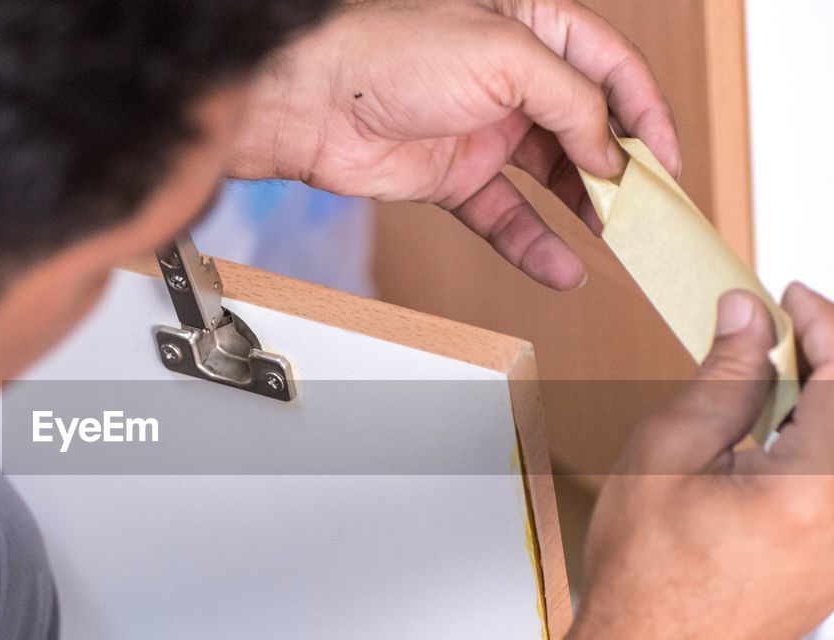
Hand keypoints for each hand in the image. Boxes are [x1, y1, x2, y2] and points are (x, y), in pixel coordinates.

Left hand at [230, 0, 679, 290]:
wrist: (314, 101)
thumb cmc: (392, 52)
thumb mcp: (506, 56)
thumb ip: (571, 100)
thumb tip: (611, 151)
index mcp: (533, 28)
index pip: (612, 68)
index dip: (648, 113)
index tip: (669, 161)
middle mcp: (513, 79)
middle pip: (587, 127)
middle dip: (622, 169)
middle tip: (650, 209)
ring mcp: (483, 131)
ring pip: (550, 177)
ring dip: (585, 211)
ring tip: (617, 242)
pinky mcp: (452, 178)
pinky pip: (505, 216)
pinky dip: (533, 244)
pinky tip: (562, 267)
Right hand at [472, 285, 833, 639]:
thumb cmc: (646, 574)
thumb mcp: (667, 454)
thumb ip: (722, 379)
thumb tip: (748, 320)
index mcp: (815, 486)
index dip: (821, 322)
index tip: (790, 299)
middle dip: (831, 358)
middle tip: (790, 330)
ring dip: (827, 403)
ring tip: (779, 379)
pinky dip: (824, 443)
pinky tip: (782, 434)